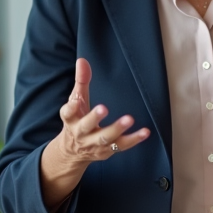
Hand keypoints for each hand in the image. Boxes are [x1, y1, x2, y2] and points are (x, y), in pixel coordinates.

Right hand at [40, 58, 150, 210]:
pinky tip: (145, 132)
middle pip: (86, 126)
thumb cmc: (76, 120)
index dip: (70, 108)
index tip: (75, 102)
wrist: (73, 152)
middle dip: (94, 118)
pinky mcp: (106, 151)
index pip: (67, 113)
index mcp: (71, 119)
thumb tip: (83, 60)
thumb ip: (81, 80)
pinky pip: (121, 146)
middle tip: (104, 108)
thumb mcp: (76, 100)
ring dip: (117, 129)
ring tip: (129, 119)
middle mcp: (80, 133)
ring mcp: (94, 144)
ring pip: (105, 138)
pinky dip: (133, 139)